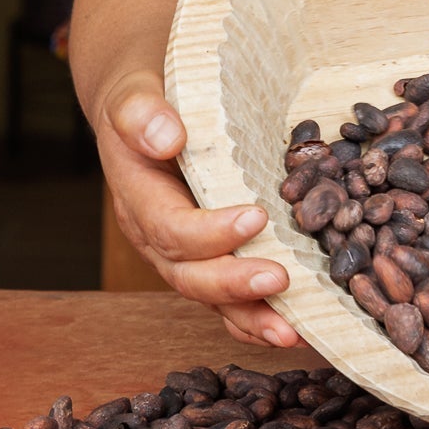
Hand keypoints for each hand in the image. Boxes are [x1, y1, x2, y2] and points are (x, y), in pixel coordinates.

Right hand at [92, 69, 300, 345]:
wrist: (144, 115)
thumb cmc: (147, 100)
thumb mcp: (133, 96)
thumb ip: (139, 113)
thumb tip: (166, 136)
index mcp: (137, 198)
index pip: (169, 228)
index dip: (208, 232)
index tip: (254, 219)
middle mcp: (156, 237)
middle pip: (189, 274)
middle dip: (233, 284)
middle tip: (279, 280)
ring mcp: (181, 255)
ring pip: (210, 298)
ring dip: (251, 317)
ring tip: (292, 332)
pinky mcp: (208, 259)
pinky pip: (227, 299)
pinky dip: (257, 318)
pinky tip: (295, 331)